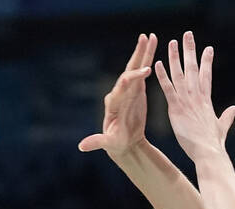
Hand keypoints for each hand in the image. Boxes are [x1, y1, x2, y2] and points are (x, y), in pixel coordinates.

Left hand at [78, 33, 156, 158]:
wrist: (124, 142)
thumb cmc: (115, 143)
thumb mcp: (108, 144)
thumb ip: (97, 142)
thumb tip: (81, 147)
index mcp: (113, 104)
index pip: (121, 88)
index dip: (130, 80)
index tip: (141, 73)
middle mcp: (119, 92)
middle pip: (128, 71)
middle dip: (136, 57)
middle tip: (144, 41)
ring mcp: (128, 89)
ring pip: (135, 67)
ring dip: (142, 51)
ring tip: (150, 36)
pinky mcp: (137, 88)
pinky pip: (142, 71)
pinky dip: (148, 57)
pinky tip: (153, 44)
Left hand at [154, 31, 234, 162]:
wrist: (209, 153)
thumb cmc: (215, 144)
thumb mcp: (222, 127)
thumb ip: (228, 116)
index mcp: (206, 100)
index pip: (206, 76)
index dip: (206, 61)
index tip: (208, 48)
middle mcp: (197, 97)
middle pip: (193, 68)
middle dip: (190, 51)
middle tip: (188, 35)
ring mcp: (186, 101)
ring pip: (179, 74)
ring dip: (175, 57)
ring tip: (172, 42)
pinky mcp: (176, 109)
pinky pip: (167, 89)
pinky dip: (162, 76)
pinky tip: (157, 63)